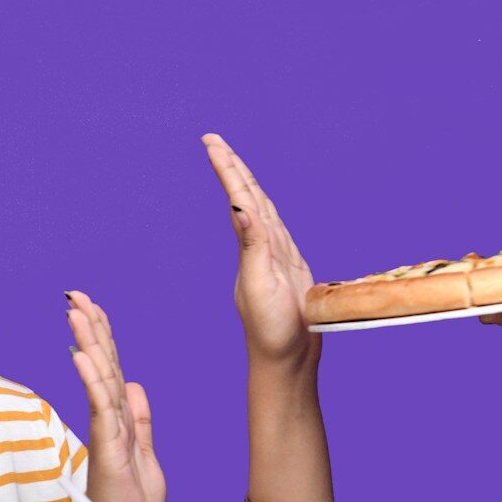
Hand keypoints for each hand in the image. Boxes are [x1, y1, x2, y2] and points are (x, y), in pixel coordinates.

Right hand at [66, 291, 165, 501]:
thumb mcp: (145, 453)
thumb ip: (140, 419)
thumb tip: (136, 385)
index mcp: (120, 418)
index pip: (112, 367)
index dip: (103, 335)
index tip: (91, 306)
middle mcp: (109, 419)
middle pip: (101, 364)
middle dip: (90, 327)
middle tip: (75, 295)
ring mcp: (106, 431)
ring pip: (98, 378)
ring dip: (88, 343)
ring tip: (75, 312)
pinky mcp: (107, 447)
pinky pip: (101, 407)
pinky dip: (92, 381)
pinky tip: (83, 356)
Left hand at [202, 134, 320, 367]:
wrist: (287, 361)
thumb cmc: (273, 330)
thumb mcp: (261, 285)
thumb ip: (252, 246)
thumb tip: (238, 207)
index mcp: (251, 247)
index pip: (238, 197)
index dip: (227, 168)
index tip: (210, 141)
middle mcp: (260, 248)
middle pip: (247, 197)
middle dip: (232, 167)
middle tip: (213, 140)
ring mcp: (275, 257)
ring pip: (261, 210)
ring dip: (246, 185)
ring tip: (233, 162)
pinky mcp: (290, 267)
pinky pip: (276, 230)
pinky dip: (267, 212)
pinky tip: (260, 206)